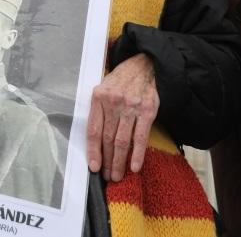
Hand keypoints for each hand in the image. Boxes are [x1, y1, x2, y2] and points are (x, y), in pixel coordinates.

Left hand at [87, 53, 158, 181]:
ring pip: (122, 141)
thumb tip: (94, 138)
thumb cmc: (122, 79)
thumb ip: (98, 109)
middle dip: (107, 161)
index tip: (93, 167)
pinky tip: (134, 167)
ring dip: (119, 162)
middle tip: (106, 176)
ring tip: (117, 175)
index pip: (93, 130)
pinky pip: (140, 137)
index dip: (93, 151)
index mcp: (98, 97)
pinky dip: (137, 154)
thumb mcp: (104, 87)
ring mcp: (131, 107)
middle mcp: (113, 102)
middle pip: (107, 139)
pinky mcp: (147, 111)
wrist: (145, 64)